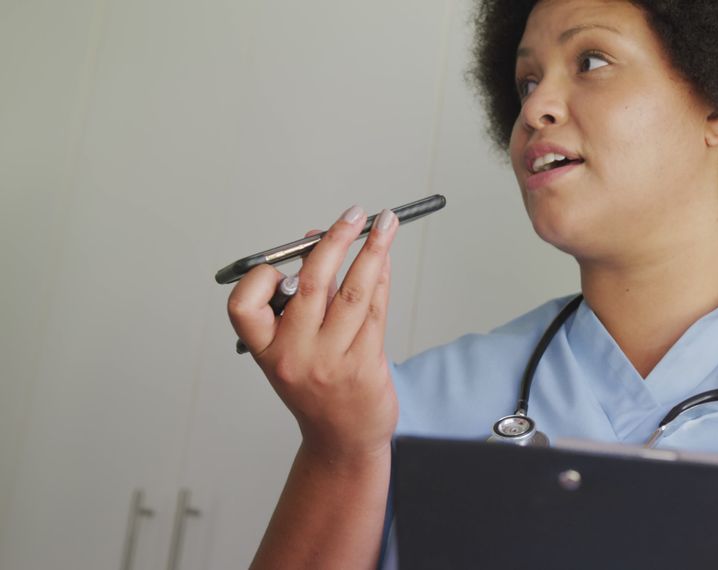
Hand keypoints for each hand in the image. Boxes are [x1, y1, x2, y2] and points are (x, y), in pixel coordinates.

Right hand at [227, 205, 399, 463]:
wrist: (342, 440)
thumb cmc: (316, 386)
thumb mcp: (294, 347)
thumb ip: (304, 297)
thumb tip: (319, 239)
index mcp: (266, 351)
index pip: (244, 306)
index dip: (261, 278)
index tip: (284, 261)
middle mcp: (294, 356)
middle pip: (309, 286)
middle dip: (334, 242)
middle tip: (352, 215)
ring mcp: (330, 361)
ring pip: (352, 293)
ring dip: (371, 251)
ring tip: (386, 224)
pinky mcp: (365, 365)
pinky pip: (375, 310)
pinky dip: (381, 278)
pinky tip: (386, 259)